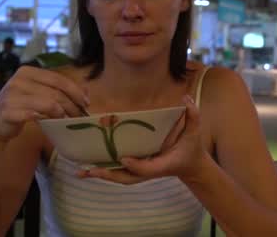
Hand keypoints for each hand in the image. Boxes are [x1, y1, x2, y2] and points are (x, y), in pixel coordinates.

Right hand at [0, 66, 89, 142]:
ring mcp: (11, 95)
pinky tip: (52, 123)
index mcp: (27, 71)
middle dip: (72, 105)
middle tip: (80, 116)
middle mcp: (18, 80)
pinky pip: (34, 114)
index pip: (58, 79)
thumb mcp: (38, 94)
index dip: (75, 91)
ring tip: (68, 121)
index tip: (86, 103)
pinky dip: (47, 119)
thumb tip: (86, 91)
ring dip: (63, 114)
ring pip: (48, 103)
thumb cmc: (20, 107)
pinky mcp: (7, 111)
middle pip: (55, 92)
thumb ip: (57, 90)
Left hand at [78, 95, 206, 184]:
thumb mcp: (195, 131)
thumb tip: (185, 99)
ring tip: (81, 172)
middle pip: (126, 177)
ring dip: (101, 175)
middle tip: (90, 170)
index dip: (136, 165)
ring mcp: (142, 172)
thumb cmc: (192, 148)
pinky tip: (87, 168)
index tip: (123, 158)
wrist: (191, 166)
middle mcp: (149, 170)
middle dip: (109, 175)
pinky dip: (104, 172)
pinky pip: (118, 172)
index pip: (147, 167)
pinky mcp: (137, 169)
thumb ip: (193, 115)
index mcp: (162, 165)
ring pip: (119, 177)